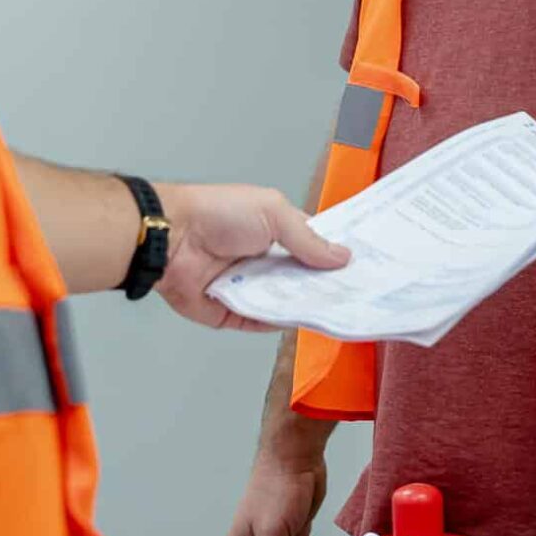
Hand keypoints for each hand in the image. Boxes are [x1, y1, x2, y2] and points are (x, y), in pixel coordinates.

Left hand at [155, 183, 350, 330]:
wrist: (172, 238)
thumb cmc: (217, 213)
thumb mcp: (273, 213)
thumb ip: (307, 239)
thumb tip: (341, 257)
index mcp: (274, 231)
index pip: (312, 248)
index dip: (334, 259)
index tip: (363, 271)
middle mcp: (263, 260)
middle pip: (302, 280)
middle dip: (324, 288)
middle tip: (357, 298)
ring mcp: (247, 287)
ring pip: (284, 303)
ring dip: (304, 306)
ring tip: (336, 312)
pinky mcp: (231, 312)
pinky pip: (260, 322)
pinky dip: (276, 321)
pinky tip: (299, 320)